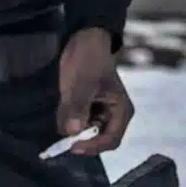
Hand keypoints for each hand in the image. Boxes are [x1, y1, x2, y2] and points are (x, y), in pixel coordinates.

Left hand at [57, 27, 134, 155]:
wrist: (83, 39)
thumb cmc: (90, 58)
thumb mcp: (83, 81)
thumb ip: (78, 106)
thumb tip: (72, 131)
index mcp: (121, 110)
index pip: (111, 140)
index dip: (93, 146)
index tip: (72, 145)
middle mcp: (111, 116)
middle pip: (96, 140)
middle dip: (80, 137)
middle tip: (64, 128)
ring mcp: (97, 113)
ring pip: (83, 134)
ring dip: (71, 128)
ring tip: (66, 105)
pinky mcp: (85, 110)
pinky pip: (75, 124)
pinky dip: (66, 120)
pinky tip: (64, 104)